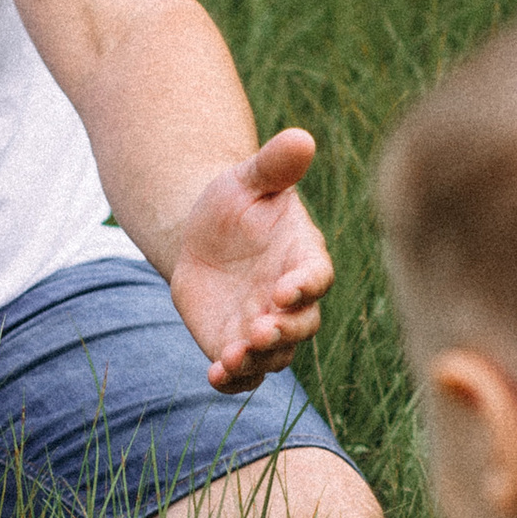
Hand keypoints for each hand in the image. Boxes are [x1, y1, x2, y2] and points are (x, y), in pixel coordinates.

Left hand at [170, 129, 331, 391]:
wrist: (200, 235)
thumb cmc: (235, 201)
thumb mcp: (249, 178)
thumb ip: (275, 165)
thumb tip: (302, 137)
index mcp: (303, 258)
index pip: (316, 278)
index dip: (304, 287)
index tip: (283, 289)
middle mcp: (292, 300)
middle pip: (300, 326)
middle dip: (281, 331)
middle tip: (257, 330)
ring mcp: (266, 327)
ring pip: (274, 356)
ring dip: (255, 361)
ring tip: (229, 359)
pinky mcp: (237, 346)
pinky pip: (244, 374)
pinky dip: (233, 380)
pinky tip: (213, 376)